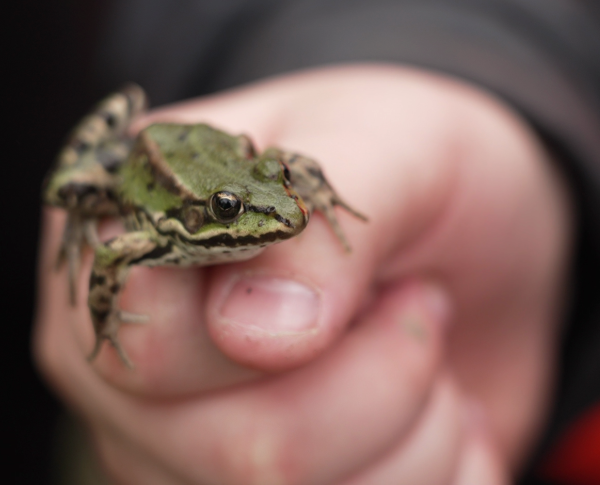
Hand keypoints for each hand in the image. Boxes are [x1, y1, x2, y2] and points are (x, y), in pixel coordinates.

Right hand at [34, 64, 571, 483]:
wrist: (477, 246)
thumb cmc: (411, 170)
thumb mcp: (389, 147)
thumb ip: (313, 229)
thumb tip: (249, 334)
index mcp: (125, 239)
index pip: (147, 333)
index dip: (274, 323)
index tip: (376, 278)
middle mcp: (121, 362)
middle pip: (238, 449)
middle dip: (380, 379)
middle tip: (414, 304)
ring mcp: (172, 450)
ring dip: (417, 433)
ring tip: (425, 356)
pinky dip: (440, 474)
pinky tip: (436, 416)